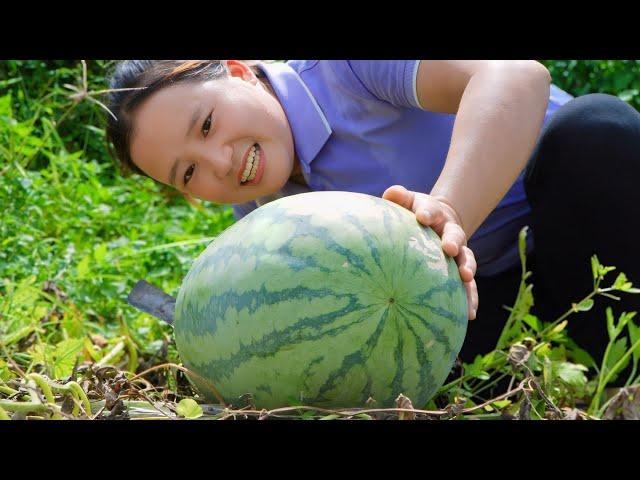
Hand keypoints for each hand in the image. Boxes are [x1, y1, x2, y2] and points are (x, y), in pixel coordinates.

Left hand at [382, 185, 477, 320]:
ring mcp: (459, 251)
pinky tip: (469, 314)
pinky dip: (470, 297)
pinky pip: (468, 285)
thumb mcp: (408, 202)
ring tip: (466, 278)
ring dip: (467, 268)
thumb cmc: (416, 212)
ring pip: (467, 259)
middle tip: (449, 248)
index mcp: (435, 214)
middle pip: (455, 235)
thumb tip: (390, 192)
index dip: (427, 213)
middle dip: (453, 241)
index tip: (422, 217)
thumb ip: (399, 197)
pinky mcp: (461, 270)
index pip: (431, 210)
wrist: (440, 219)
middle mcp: (450, 232)